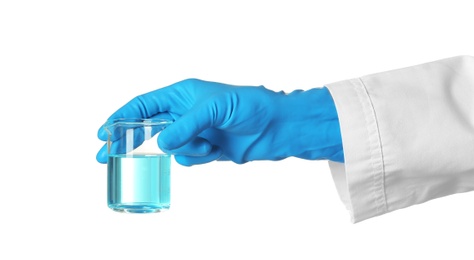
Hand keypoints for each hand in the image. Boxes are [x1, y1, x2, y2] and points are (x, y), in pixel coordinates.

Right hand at [96, 78, 343, 165]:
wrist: (276, 128)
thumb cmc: (250, 107)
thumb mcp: (215, 109)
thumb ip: (186, 126)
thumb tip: (161, 144)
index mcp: (182, 95)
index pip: (144, 105)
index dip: (121, 117)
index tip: (103, 132)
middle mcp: (185, 113)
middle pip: (146, 128)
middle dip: (127, 141)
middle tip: (104, 155)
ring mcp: (194, 133)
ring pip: (170, 148)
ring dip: (185, 151)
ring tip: (209, 146)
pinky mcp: (205, 150)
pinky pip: (187, 160)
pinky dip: (198, 159)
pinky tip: (215, 152)